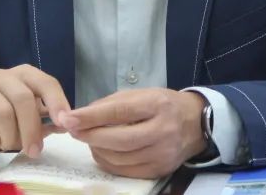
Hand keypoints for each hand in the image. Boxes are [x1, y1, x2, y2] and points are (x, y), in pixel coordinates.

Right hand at [0, 64, 70, 156]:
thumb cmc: (7, 115)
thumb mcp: (30, 114)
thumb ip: (48, 118)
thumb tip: (67, 124)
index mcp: (25, 74)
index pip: (46, 82)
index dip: (57, 102)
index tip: (64, 123)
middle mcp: (5, 75)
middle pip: (23, 99)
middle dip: (32, 129)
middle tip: (35, 150)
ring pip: (4, 113)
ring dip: (11, 137)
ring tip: (10, 145)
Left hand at [59, 89, 207, 177]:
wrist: (196, 124)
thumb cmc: (163, 105)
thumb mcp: (142, 94)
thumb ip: (112, 103)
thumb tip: (82, 116)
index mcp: (157, 105)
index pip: (120, 111)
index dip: (92, 117)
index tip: (68, 118)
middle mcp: (163, 131)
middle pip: (118, 140)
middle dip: (90, 136)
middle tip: (73, 130)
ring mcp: (162, 154)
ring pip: (119, 158)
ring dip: (96, 149)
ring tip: (88, 139)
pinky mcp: (159, 171)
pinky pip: (125, 171)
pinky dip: (108, 162)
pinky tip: (102, 151)